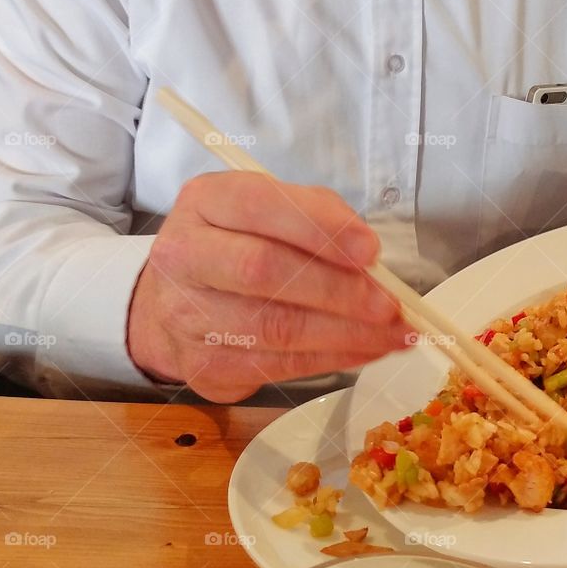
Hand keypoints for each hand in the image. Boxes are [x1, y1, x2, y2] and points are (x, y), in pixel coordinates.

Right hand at [127, 172, 413, 401]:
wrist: (173, 308)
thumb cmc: (236, 248)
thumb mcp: (269, 212)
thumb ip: (316, 216)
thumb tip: (368, 254)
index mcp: (204, 202)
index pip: (260, 205)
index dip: (319, 228)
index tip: (370, 250)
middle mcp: (184, 255)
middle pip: (264, 270)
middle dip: (338, 289)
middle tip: (389, 303)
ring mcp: (188, 315)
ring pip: (276, 327)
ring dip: (346, 333)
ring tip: (393, 332)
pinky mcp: (205, 364)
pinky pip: (280, 365)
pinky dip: (334, 358)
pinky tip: (367, 349)